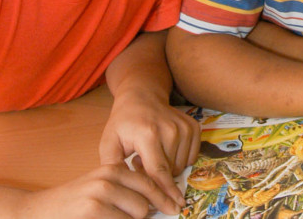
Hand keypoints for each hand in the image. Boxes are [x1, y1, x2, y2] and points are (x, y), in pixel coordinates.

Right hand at [19, 163, 179, 217]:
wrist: (36, 212)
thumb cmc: (73, 203)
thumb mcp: (100, 187)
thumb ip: (126, 189)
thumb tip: (160, 202)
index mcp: (113, 168)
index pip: (149, 183)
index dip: (165, 198)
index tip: (176, 207)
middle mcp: (109, 177)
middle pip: (146, 202)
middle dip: (145, 215)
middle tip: (140, 217)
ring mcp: (101, 193)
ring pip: (137, 214)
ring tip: (109, 217)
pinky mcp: (93, 210)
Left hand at [99, 89, 199, 207]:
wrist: (142, 96)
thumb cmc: (123, 122)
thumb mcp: (109, 142)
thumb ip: (113, 167)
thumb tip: (124, 189)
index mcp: (148, 134)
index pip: (158, 170)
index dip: (164, 191)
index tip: (172, 206)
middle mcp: (170, 130)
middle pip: (170, 170)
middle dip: (156, 175)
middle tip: (141, 160)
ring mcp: (184, 127)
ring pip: (181, 165)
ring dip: (167, 167)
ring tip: (152, 153)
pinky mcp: (194, 127)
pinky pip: (191, 157)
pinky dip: (178, 159)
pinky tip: (165, 148)